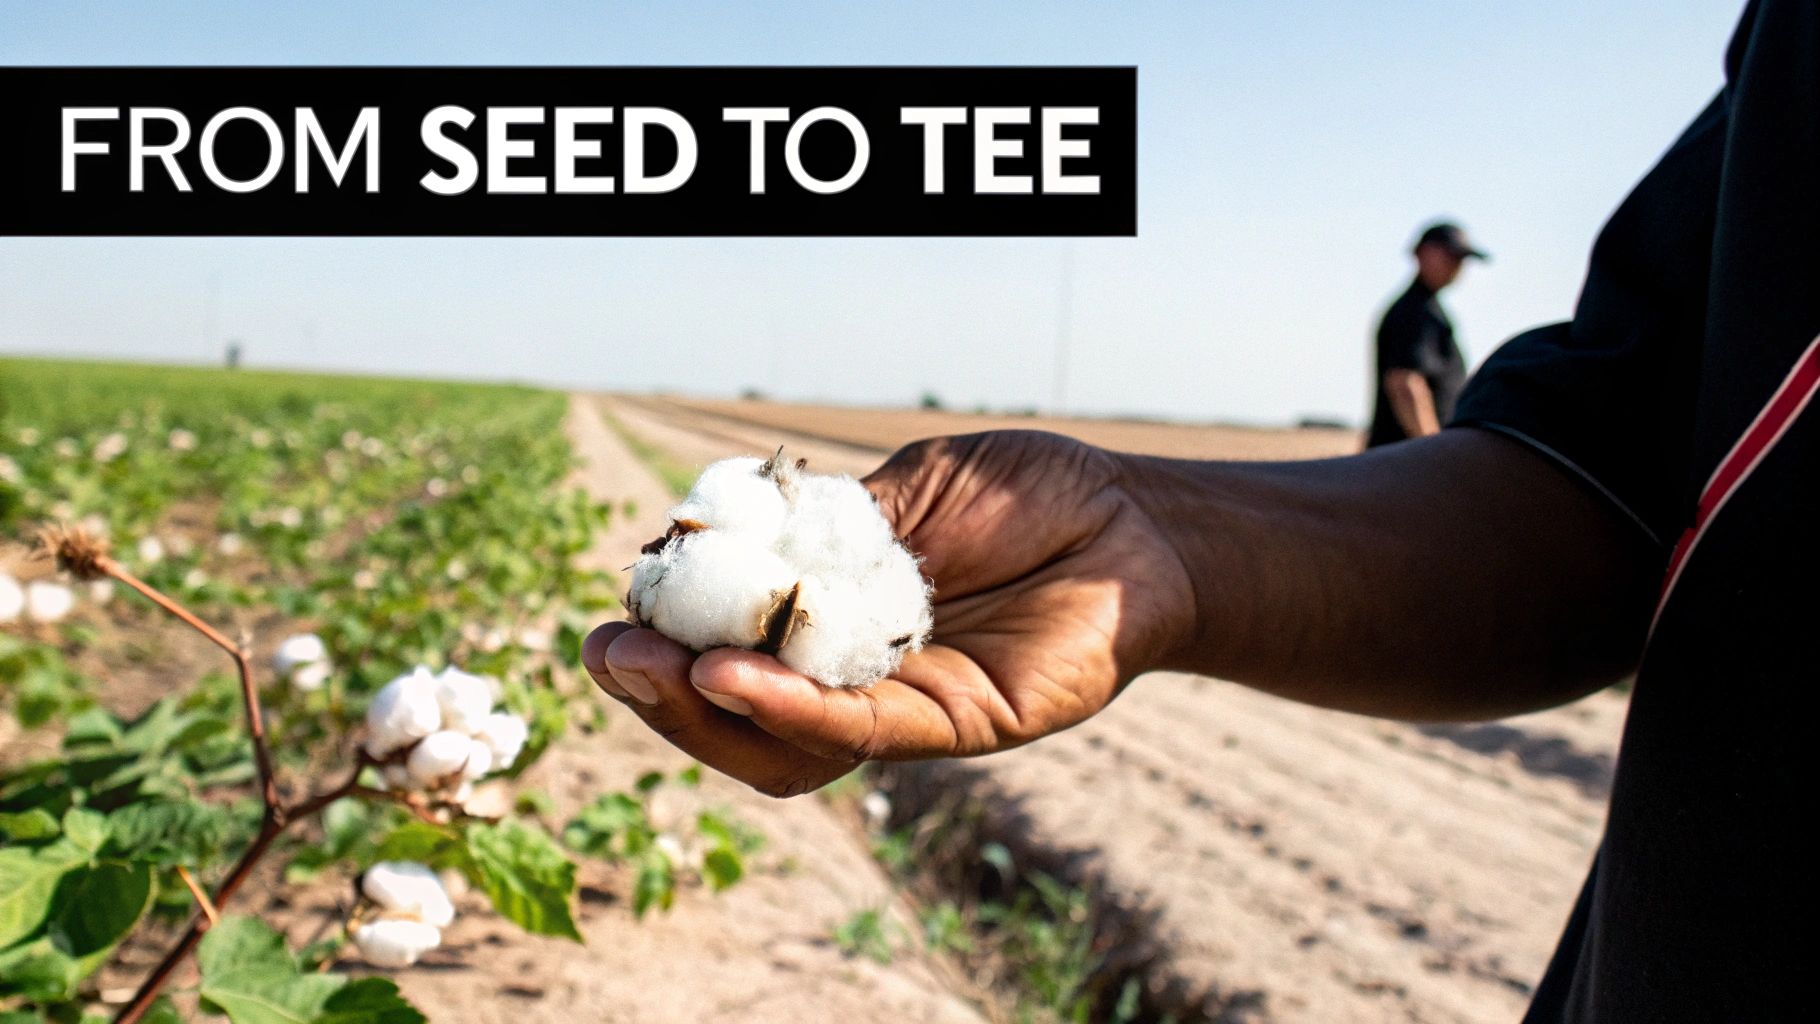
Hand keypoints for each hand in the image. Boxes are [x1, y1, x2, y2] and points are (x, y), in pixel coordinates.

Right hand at [581, 431, 1196, 796]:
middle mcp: (860, 679)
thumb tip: (715, 533)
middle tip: (610, 650)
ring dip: (707, 712)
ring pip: (786, 743)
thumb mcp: (910, 491)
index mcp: (835, 623)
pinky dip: (791, 708)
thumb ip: (827, 525)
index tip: (622, 603)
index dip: (670, 637)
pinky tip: (731, 676)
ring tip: (653, 667)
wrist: (1138, 518)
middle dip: (664, 691)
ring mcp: (907, 709)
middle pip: (740, 717)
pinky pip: (863, 732)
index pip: (729, 651)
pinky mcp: (960, 725)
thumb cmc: (1028, 496)